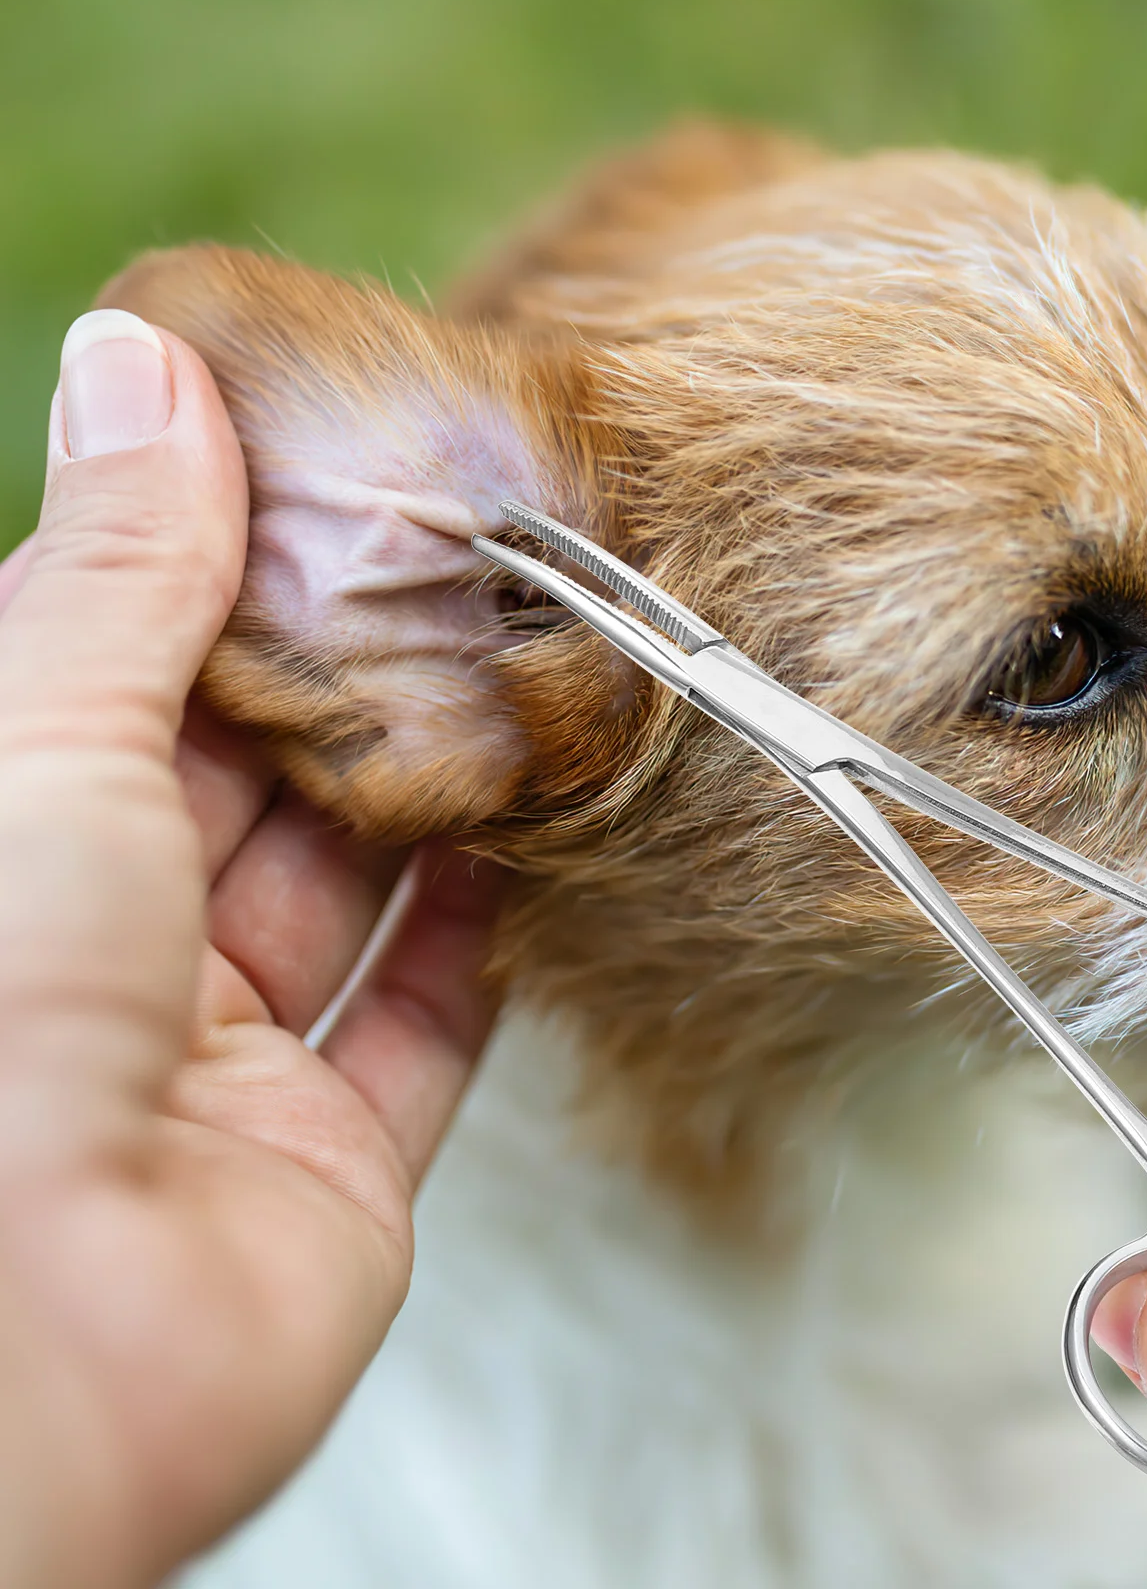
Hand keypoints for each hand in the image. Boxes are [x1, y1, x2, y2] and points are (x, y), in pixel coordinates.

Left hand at [0, 311, 504, 1587]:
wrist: (41, 1355)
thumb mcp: (42, 742)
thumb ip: (117, 569)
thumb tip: (143, 359)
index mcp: (13, 846)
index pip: (126, 680)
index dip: (224, 575)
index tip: (332, 480)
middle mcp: (104, 960)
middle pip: (251, 789)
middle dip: (351, 680)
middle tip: (460, 566)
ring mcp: (224, 1071)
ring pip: (349, 901)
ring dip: (430, 800)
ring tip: (519, 679)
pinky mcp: (331, 1166)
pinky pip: (421, 1034)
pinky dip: (479, 940)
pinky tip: (526, 846)